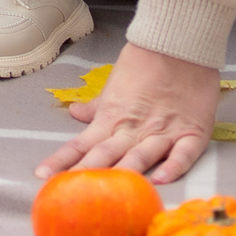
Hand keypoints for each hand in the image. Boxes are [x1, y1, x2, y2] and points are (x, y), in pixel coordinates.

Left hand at [36, 42, 222, 182]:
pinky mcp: (192, 132)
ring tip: (110, 191)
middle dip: (88, 174)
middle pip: (106, 155)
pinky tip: (160, 180)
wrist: (179, 43)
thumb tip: (75, 113)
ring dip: (125, 173)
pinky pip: (182, 154)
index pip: (81, 144)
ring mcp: (163, 132)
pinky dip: (172, 167)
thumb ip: (97, 106)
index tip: (42, 175)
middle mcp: (134, 129)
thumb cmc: (144, 63)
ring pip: (141, 156)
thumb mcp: (114, 85)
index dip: (62, 160)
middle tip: (72, 192)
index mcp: (112, 118)